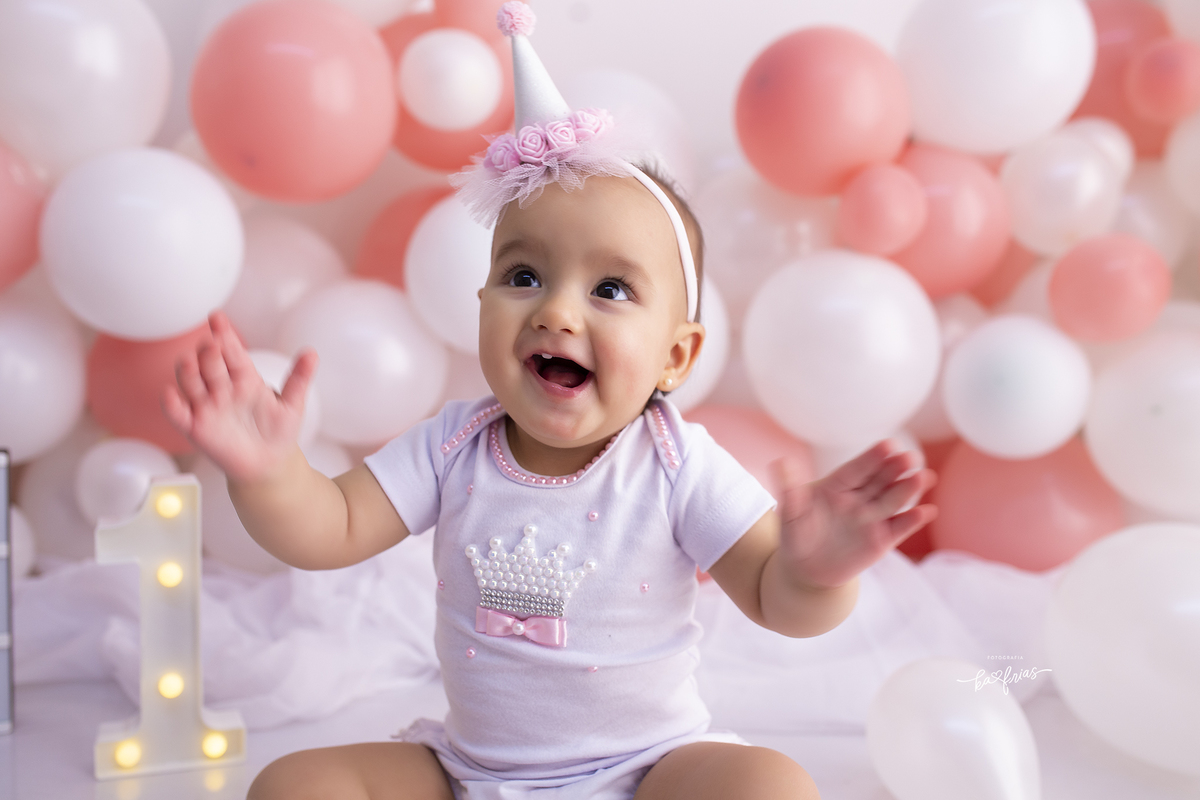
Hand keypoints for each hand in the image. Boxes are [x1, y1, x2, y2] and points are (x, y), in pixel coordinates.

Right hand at [162, 311, 317, 482]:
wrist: (269, 463)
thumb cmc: (279, 431)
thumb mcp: (293, 404)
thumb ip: (299, 378)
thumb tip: (312, 353)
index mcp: (244, 377)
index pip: (231, 351)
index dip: (224, 334)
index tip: (217, 318)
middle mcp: (222, 387)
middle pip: (209, 365)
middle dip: (208, 354)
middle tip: (212, 345)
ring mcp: (207, 405)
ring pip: (190, 383)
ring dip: (187, 372)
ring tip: (190, 362)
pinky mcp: (195, 427)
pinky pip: (178, 414)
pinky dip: (171, 405)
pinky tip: (169, 394)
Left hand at [774, 440, 937, 589]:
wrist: (807, 570)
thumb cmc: (796, 535)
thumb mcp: (789, 513)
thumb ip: (789, 489)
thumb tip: (780, 461)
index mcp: (838, 485)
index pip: (857, 469)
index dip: (872, 458)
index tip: (888, 445)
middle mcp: (859, 498)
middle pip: (880, 479)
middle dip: (896, 467)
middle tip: (911, 457)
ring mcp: (873, 518)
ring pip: (893, 500)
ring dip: (909, 489)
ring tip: (924, 477)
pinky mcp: (882, 539)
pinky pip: (899, 527)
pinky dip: (913, 520)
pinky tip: (927, 511)